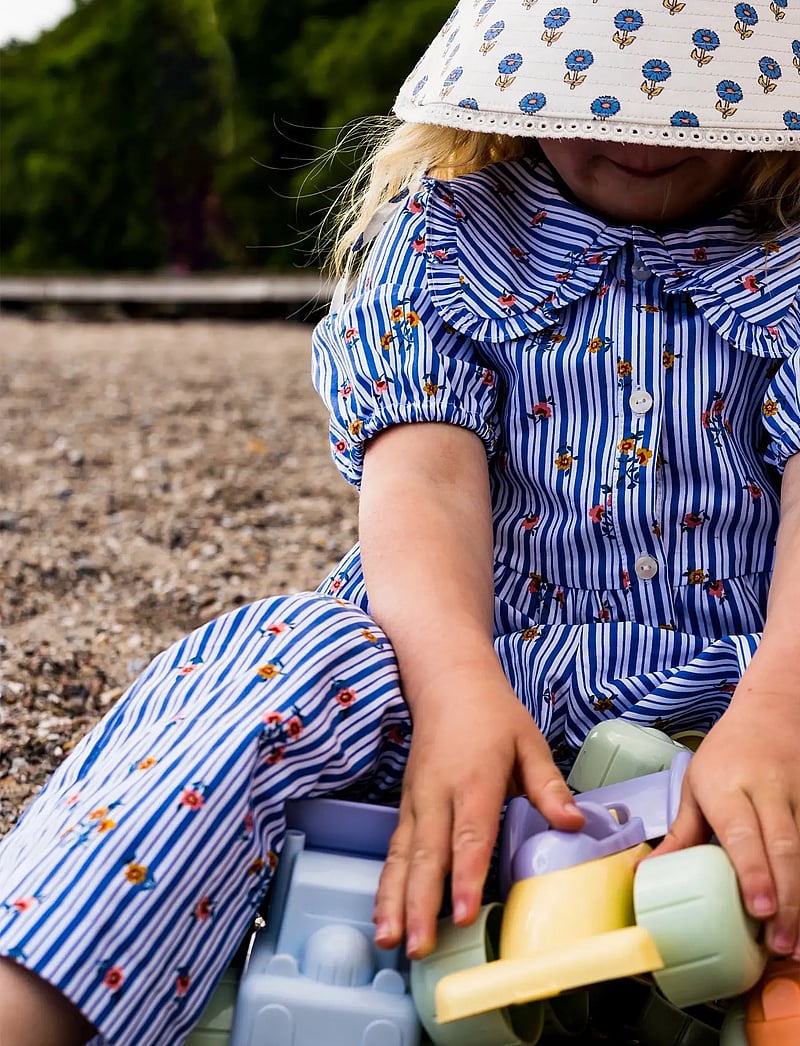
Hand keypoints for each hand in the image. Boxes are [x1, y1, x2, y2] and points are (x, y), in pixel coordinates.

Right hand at [372, 671, 583, 957]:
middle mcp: (438, 794)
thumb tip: (574, 821)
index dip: (465, 876)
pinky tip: (384, 916)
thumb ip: (547, 785)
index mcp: (474, 780)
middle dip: (420, 903)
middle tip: (419, 946)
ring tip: (391, 941)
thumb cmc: (492, 713)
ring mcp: (416, 801)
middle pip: (427, 854)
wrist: (447, 682)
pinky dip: (385, 885)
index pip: (469, 834)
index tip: (462, 912)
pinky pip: (394, 850)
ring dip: (394, 901)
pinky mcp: (406, 806)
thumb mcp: (528, 741)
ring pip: (402, 857)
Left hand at [651, 687, 799, 957]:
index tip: (758, 908)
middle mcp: (768, 791)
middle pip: (782, 848)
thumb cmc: (727, 753)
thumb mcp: (695, 784)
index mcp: (728, 786)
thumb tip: (647, 872)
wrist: (771, 712)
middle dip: (785, 898)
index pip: (742, 833)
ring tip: (796, 943)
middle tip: (780, 942)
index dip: (753, 871)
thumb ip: (681, 832)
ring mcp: (798, 796)